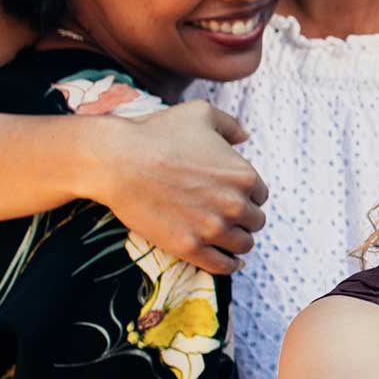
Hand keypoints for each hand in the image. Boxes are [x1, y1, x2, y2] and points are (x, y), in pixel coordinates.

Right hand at [89, 99, 267, 274]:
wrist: (118, 161)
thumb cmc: (158, 133)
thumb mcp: (201, 113)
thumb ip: (229, 125)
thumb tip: (244, 137)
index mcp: (244, 174)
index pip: (260, 195)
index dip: (247, 196)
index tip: (233, 197)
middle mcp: (235, 204)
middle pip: (255, 221)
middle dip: (244, 219)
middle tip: (228, 217)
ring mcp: (213, 228)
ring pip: (243, 244)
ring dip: (238, 241)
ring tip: (229, 239)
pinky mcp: (189, 247)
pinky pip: (222, 265)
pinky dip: (229, 265)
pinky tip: (230, 262)